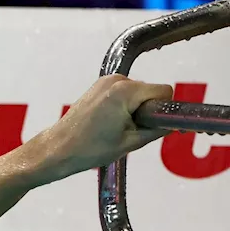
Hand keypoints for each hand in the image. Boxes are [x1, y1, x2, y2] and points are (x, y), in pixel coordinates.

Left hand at [35, 74, 173, 180]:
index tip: (152, 125)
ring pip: (137, 93)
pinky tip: (108, 123)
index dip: (162, 110)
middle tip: (128, 131)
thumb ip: (158, 130)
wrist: (57, 150)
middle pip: (150, 91)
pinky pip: (123, 93)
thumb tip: (174, 123)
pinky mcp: (97, 86)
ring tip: (115, 129)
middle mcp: (116, 80)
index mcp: (125, 91)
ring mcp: (105, 81)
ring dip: (134, 109)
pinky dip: (123, 106)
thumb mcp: (131, 142)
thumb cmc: (88, 149)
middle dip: (147, 110)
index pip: (164, 92)